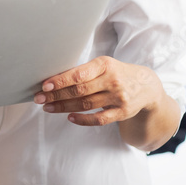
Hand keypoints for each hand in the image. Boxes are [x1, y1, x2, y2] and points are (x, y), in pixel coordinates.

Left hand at [33, 55, 162, 126]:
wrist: (147, 86)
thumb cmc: (116, 73)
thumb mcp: (103, 65)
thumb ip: (83, 71)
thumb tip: (53, 79)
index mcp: (105, 65)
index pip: (79, 74)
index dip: (60, 81)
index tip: (44, 85)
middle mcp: (112, 80)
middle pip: (79, 91)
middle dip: (56, 95)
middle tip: (39, 98)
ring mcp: (118, 98)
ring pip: (86, 105)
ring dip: (64, 107)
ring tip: (48, 107)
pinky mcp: (122, 112)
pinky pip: (99, 119)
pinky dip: (83, 119)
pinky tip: (69, 117)